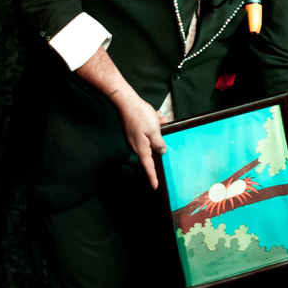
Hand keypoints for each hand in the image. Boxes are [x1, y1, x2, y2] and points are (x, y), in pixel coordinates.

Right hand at [75, 45, 166, 187]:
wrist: (125, 101)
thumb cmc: (139, 116)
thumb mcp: (154, 130)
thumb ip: (159, 143)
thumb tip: (162, 151)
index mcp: (141, 148)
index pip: (148, 166)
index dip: (152, 177)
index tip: (155, 186)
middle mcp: (136, 146)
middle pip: (153, 148)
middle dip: (160, 138)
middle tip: (161, 123)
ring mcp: (134, 138)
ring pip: (151, 137)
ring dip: (157, 128)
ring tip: (158, 117)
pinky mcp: (134, 131)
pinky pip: (147, 131)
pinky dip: (153, 124)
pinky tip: (154, 115)